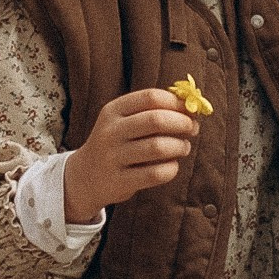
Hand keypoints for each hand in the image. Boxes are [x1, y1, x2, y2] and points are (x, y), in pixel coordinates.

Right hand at [65, 87, 201, 225]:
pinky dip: (171, 169)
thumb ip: (152, 110)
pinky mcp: (119, 181)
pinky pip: (155, 174)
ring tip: (184, 147)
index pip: (151, 97)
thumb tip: (192, 105)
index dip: (176, 103)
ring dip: (180, 146)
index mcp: (113, 110)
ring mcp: (113, 157)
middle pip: (156, 120)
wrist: (85, 176)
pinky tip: (172, 166)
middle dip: (182, 123)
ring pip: (158, 147)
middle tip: (193, 128)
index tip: (190, 110)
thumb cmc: (117, 143)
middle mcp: (111, 131)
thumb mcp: (123, 121)